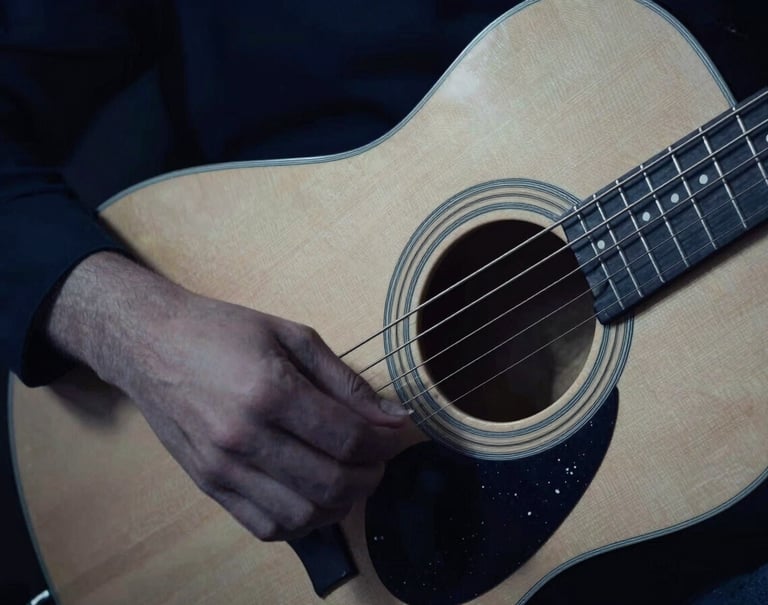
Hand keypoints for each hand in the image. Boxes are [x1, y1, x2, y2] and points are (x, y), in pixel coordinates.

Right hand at [47, 253, 409, 540]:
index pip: (348, 437)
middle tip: (378, 458)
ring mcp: (222, 467)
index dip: (385, 442)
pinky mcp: (209, 485)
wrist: (150, 343)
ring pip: (302, 514)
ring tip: (349, 476)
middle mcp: (244, 437)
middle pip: (331, 482)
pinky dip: (301, 522)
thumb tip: (392, 414)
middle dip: (371, 476)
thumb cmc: (221, 332)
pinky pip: (265, 526)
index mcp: (268, 391)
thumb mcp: (292, 336)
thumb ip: (345, 381)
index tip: (395, 432)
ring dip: (340, 504)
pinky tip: (313, 495)